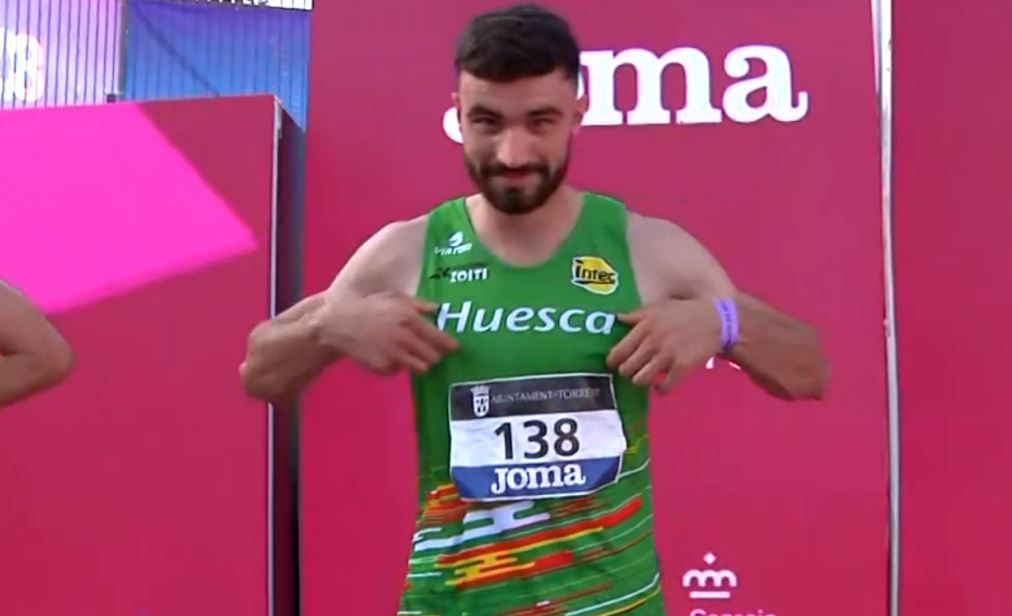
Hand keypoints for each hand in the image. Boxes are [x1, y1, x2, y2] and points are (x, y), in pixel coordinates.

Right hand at [313, 291, 458, 374]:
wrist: (339, 322)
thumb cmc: (370, 306)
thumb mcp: (395, 298)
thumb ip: (419, 304)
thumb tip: (438, 310)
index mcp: (409, 318)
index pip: (438, 338)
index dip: (449, 345)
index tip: (455, 348)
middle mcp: (404, 338)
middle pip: (433, 356)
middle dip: (434, 355)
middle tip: (431, 352)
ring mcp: (394, 354)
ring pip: (420, 367)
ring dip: (419, 363)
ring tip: (410, 355)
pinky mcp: (383, 366)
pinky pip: (398, 370)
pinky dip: (396, 366)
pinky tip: (387, 355)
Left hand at [606, 298, 721, 392]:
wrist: (716, 320)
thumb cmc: (684, 312)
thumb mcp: (658, 307)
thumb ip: (636, 314)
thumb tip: (616, 318)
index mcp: (645, 326)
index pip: (618, 352)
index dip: (613, 361)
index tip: (615, 363)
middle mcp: (653, 342)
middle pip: (627, 369)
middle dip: (627, 371)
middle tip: (633, 369)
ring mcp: (667, 356)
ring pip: (640, 380)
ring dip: (641, 380)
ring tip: (647, 376)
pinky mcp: (682, 368)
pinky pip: (664, 387)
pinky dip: (661, 389)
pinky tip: (662, 384)